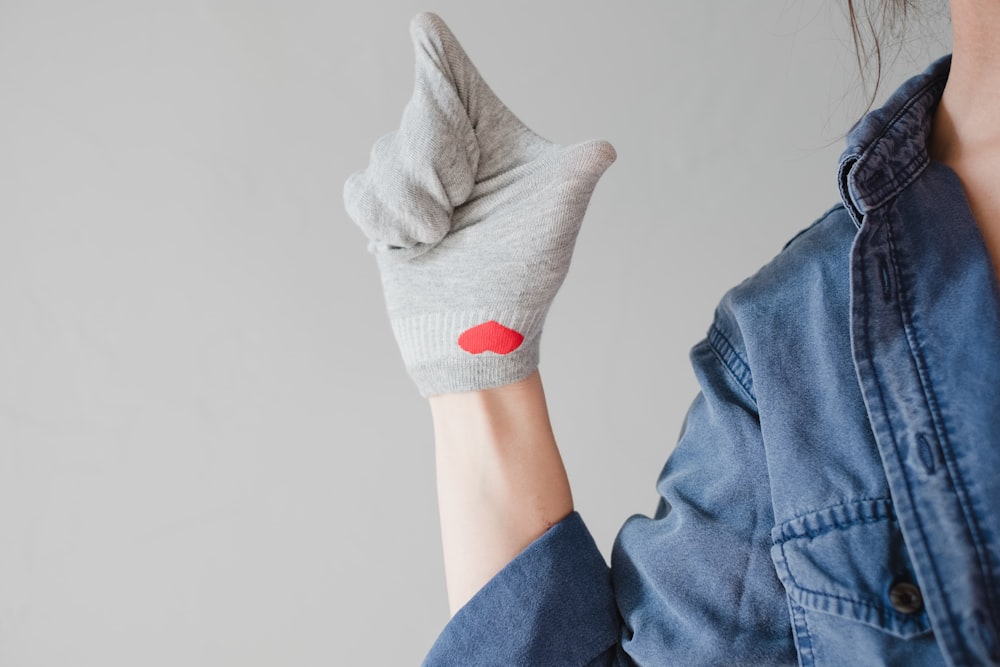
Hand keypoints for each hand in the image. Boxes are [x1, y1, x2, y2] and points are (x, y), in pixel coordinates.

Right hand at [344, 12, 614, 395]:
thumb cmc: (524, 277)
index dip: (440, 55)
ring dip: (412, 200)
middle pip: (416, 115)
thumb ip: (572, 174)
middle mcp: (452, 153)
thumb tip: (604, 149)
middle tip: (460, 200)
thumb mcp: (555, 220)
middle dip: (435, 159)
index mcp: (493, 141)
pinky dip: (384, 217)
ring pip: (383, 154)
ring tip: (442, 233)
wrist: (478, 334)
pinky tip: (412, 243)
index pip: (460, 84)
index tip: (425, 27)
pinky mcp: (385, 210)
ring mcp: (416, 181)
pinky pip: (360, 190)